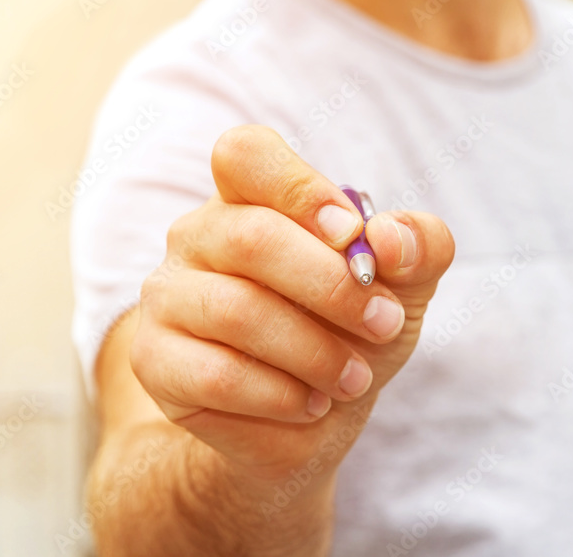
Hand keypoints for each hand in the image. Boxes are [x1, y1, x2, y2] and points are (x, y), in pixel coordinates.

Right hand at [130, 125, 454, 482]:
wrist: (311, 417)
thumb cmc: (350, 331)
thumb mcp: (404, 285)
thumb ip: (417, 246)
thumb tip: (391, 239)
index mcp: (251, 197)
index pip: (245, 154)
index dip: (301, 188)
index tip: (353, 234)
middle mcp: (198, 235)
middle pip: (252, 238)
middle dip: (333, 287)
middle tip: (384, 323)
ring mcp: (167, 296)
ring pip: (238, 312)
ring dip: (316, 353)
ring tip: (355, 380)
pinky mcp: (155, 361)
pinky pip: (217, 375)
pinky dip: (281, 396)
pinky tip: (310, 403)